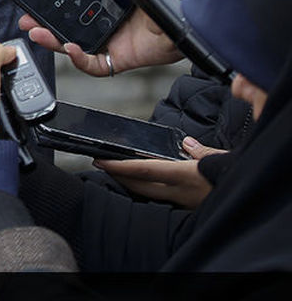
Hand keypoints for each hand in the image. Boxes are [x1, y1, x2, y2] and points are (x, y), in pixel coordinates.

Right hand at [23, 0, 219, 76]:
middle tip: (28, 14)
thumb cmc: (209, 1)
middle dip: (47, 19)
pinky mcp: (126, 57)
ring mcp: (120, 39)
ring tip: (37, 31)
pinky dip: (81, 60)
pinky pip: (98, 65)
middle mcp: (119, 19)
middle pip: (75, 20)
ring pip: (78, 43)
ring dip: (54, 39)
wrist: (221, 28)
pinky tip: (71, 48)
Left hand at [94, 137, 224, 208]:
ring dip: (132, 184)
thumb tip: (186, 143)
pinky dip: (150, 191)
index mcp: (186, 176)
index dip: (120, 166)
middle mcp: (182, 194)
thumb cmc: (236, 177)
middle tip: (102, 164)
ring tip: (117, 173)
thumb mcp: (221, 159)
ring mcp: (185, 204)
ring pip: (150, 195)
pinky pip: (164, 200)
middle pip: (141, 186)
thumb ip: (200, 151)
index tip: (101, 160)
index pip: (145, 170)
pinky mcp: (190, 209)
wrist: (251, 197)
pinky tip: (144, 185)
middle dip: (119, 176)